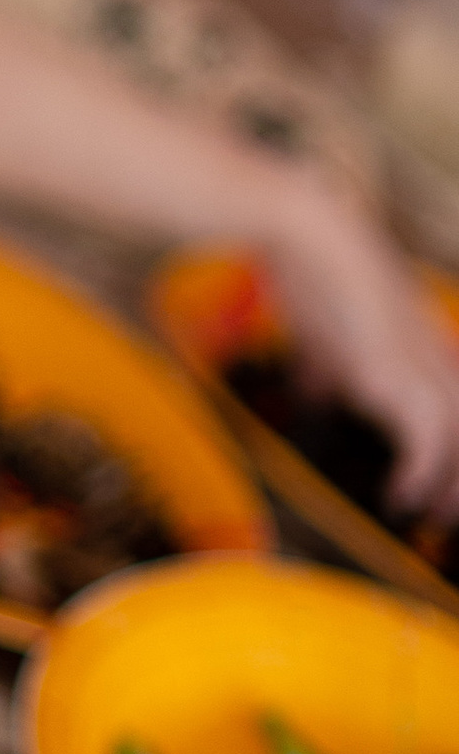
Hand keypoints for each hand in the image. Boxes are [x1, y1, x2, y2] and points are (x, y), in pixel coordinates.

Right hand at [260, 190, 458, 520]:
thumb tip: (316, 388)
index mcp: (423, 344)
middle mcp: (433, 357)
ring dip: (451, 484)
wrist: (310, 235)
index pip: (455, 404)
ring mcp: (420, 366)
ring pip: (458, 439)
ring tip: (439, 518)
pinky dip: (421, 474)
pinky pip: (427, 442)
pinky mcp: (399, 376)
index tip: (442, 479)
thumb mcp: (324, 327)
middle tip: (450, 516)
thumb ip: (328, 362)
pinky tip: (403, 496)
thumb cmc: (310, 267)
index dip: (452, 446)